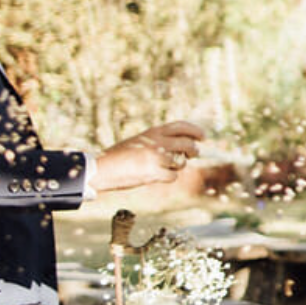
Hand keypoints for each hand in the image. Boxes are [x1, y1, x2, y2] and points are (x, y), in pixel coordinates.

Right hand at [91, 120, 207, 190]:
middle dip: (194, 150)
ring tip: (161, 167)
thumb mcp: (139, 140)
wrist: (102, 168)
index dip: (195, 131)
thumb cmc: (119, 156)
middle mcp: (158, 142)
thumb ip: (158, 141)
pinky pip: (173, 176)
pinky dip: (168, 177)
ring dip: (176, 166)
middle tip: (193, 154)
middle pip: (188, 145)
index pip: (181, 126)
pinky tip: (156, 176)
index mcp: (153, 132)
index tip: (203, 136)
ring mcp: (157, 157)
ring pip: (181, 162)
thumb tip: (181, 147)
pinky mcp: (155, 172)